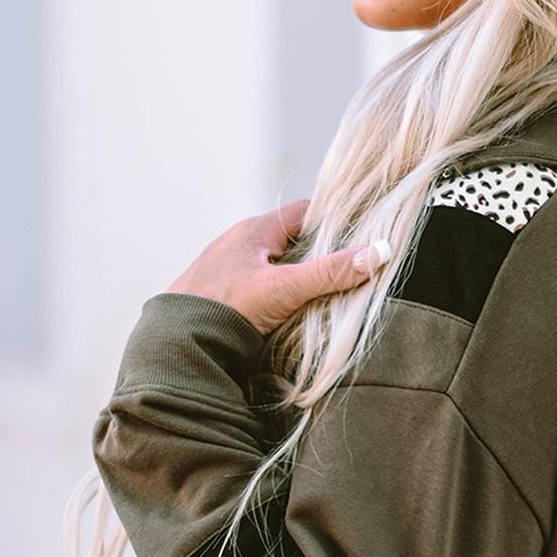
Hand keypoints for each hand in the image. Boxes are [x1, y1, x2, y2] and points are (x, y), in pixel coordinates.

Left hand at [166, 200, 393, 337]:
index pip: (304, 213)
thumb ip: (331, 273)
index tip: (359, 238)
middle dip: (318, 254)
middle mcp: (240, 242)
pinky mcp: (221, 292)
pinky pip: (258, 284)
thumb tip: (379, 253)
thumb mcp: (285, 289)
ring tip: (320, 295)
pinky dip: (277, 293)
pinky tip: (286, 312)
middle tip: (346, 271)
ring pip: (275, 264)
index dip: (334, 222)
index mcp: (254, 230)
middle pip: (292, 239)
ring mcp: (228, 267)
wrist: (177, 344)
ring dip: (296, 277)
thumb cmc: (226, 308)